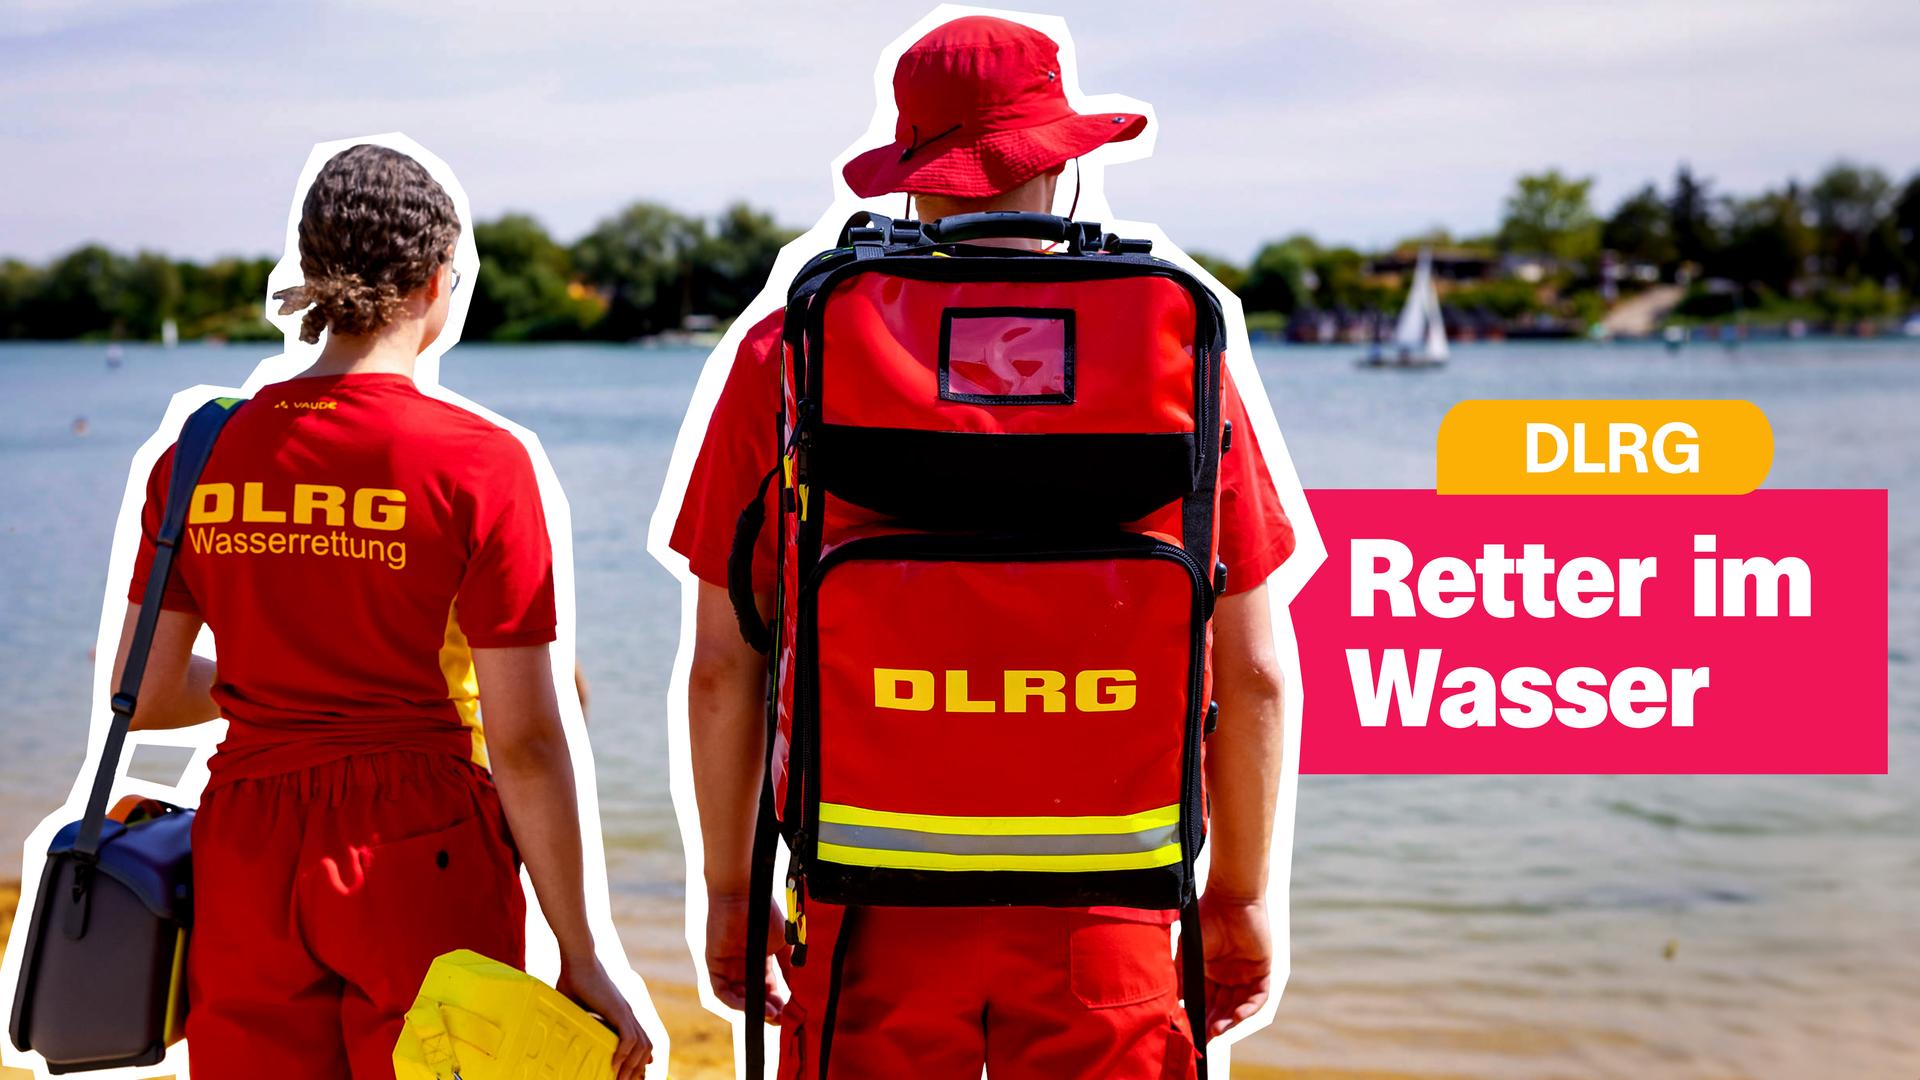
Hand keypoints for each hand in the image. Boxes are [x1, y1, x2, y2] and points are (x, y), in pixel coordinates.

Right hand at [557, 953, 652, 1079]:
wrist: (577, 959)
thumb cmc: (573, 980)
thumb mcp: (577, 1008)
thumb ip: (580, 1020)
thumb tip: (561, 1033)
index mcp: (621, 1014)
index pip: (640, 1042)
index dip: (639, 1060)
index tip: (633, 1076)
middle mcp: (628, 1014)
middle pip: (646, 1048)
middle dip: (638, 1069)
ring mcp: (625, 1012)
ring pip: (642, 1046)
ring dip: (632, 1066)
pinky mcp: (618, 1009)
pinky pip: (629, 1038)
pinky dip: (625, 1054)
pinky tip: (615, 1065)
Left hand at [705, 890, 789, 1021]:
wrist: (744, 892)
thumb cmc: (763, 912)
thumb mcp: (782, 942)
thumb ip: (788, 964)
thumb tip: (798, 985)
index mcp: (757, 961)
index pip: (767, 989)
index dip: (777, 1002)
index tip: (789, 1012)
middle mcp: (741, 967)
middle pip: (752, 997)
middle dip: (766, 1010)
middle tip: (780, 1018)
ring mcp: (727, 967)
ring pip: (737, 998)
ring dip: (752, 1009)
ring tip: (770, 1013)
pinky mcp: (714, 964)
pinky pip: (721, 991)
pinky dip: (734, 1001)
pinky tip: (749, 1006)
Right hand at [1186, 890, 1271, 1037]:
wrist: (1229, 897)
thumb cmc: (1204, 919)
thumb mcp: (1188, 952)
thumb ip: (1182, 976)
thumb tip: (1172, 1003)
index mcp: (1209, 972)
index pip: (1204, 1001)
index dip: (1198, 1016)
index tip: (1190, 1031)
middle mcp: (1227, 975)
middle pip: (1221, 1007)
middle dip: (1213, 1023)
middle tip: (1204, 1038)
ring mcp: (1246, 973)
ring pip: (1239, 1005)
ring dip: (1229, 1020)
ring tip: (1217, 1030)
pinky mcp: (1262, 970)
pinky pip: (1258, 996)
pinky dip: (1249, 1008)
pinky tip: (1237, 1017)